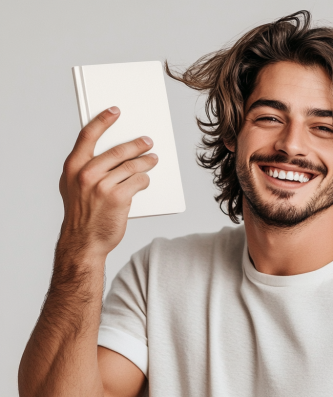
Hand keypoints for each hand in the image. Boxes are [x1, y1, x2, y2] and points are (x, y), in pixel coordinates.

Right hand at [59, 106, 157, 257]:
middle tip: (147, 142)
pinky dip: (144, 180)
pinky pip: (139, 181)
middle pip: (118, 150)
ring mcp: (102, 185)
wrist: (84, 242)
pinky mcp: (119, 197)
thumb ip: (86, 169)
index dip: (103, 120)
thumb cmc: (81, 216)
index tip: (115, 111)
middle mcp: (86, 173)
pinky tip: (146, 180)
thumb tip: (111, 154)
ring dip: (146, 161)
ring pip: (132, 166)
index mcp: (72, 168)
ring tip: (153, 160)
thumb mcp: (73, 188)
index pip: (88, 135)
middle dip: (137, 145)